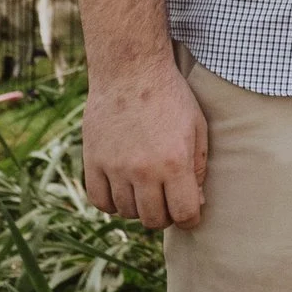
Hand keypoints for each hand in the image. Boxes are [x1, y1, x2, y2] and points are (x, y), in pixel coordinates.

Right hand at [82, 59, 209, 229]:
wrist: (131, 72)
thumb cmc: (172, 97)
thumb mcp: (198, 127)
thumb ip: (198, 167)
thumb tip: (197, 202)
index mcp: (174, 162)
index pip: (184, 213)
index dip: (191, 218)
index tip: (191, 214)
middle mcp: (142, 170)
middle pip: (153, 219)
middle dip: (166, 215)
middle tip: (170, 202)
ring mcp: (114, 168)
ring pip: (126, 212)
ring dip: (139, 207)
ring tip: (148, 189)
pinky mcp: (92, 162)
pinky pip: (100, 201)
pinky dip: (112, 202)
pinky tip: (124, 189)